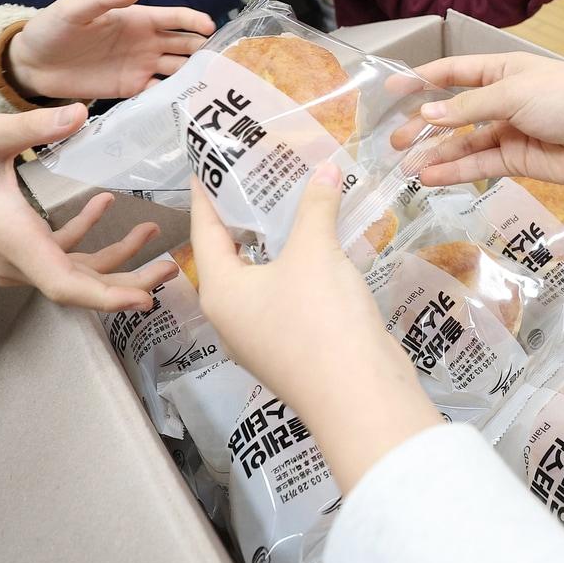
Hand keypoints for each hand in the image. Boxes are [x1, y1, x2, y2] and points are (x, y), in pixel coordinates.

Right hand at [0, 104, 176, 311]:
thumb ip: (32, 127)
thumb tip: (79, 113)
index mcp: (14, 240)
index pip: (65, 283)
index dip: (107, 296)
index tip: (145, 299)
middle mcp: (17, 263)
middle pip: (80, 286)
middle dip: (129, 280)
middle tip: (173, 268)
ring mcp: (15, 265)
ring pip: (73, 272)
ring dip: (115, 257)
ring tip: (155, 233)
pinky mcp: (14, 256)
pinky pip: (57, 257)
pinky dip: (85, 239)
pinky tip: (106, 206)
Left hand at [7, 0, 214, 99]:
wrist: (32, 64)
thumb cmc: (52, 28)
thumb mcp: (73, 8)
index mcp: (138, 20)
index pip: (175, 19)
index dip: (195, 22)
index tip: (211, 29)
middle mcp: (147, 43)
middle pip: (185, 46)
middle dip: (205, 51)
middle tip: (224, 62)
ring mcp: (141, 67)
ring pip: (179, 70)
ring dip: (195, 75)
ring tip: (214, 86)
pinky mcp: (131, 90)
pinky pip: (160, 92)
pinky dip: (175, 96)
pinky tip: (187, 103)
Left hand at [191, 165, 440, 491]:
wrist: (359, 398)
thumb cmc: (320, 319)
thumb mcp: (316, 253)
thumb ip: (317, 207)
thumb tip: (327, 168)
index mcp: (220, 291)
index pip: (204, 231)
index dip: (206, 195)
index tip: (206, 164)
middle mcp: (232, 316)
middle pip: (230, 256)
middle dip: (243, 217)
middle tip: (255, 175)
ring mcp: (261, 338)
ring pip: (260, 278)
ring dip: (275, 244)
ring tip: (290, 204)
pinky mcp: (292, 349)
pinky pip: (285, 297)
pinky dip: (296, 268)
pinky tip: (319, 248)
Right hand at [397, 52, 563, 205]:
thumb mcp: (513, 92)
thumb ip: (468, 108)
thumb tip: (426, 113)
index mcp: (503, 70)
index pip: (455, 73)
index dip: (423, 80)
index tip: (392, 91)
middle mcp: (503, 100)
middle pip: (454, 113)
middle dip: (424, 126)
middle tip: (395, 142)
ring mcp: (509, 132)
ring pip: (463, 144)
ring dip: (436, 154)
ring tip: (406, 166)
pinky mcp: (518, 161)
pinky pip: (479, 165)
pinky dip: (455, 171)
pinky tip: (431, 177)